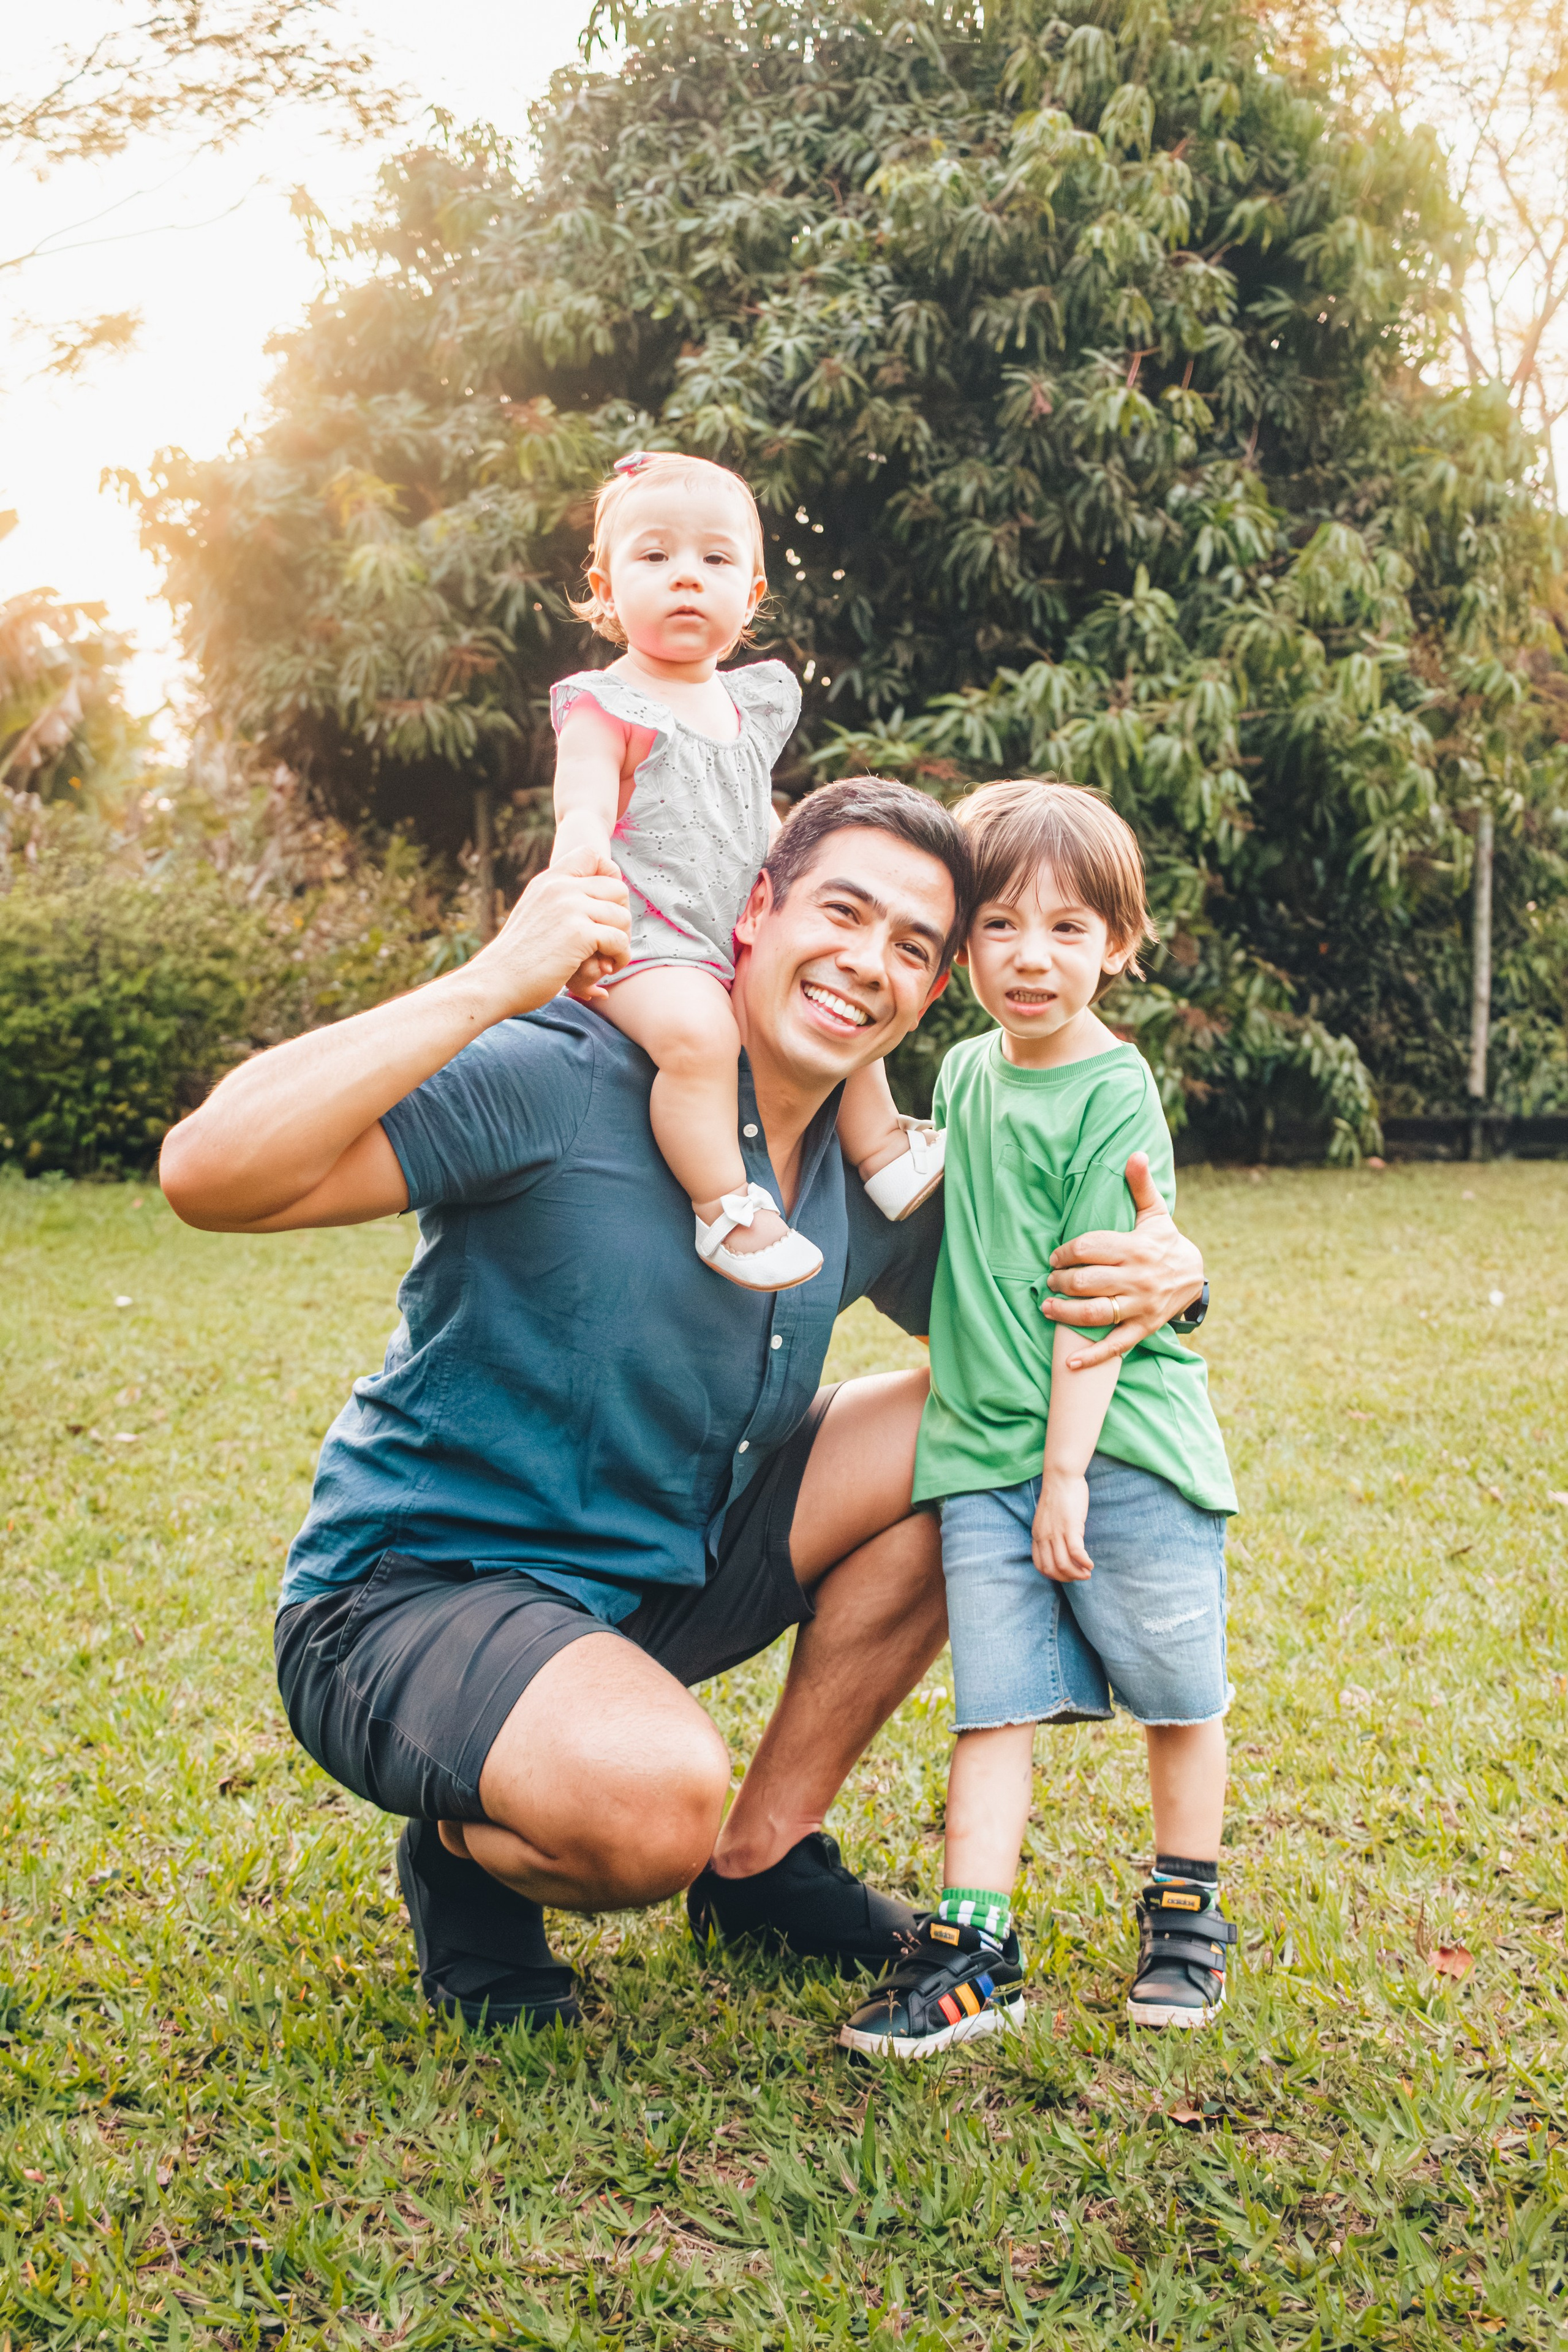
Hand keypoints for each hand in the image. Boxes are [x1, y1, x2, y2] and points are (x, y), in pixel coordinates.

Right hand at [467, 848, 629, 1018]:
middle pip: (617, 888)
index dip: (609, 876)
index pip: (591, 854)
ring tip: (610, 959)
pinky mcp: (579, 933)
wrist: (496, 981)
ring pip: (621, 916)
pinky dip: (620, 957)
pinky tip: (610, 968)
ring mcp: (569, 908)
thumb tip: (593, 907)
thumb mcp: (535, 915)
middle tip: (612, 940)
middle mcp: (560, 888)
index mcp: (549, 881)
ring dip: (622, 941)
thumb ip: (558, 903)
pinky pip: (619, 940)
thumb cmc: (517, 958)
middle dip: (621, 917)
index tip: (606, 906)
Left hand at [1032, 1470, 1091, 1581]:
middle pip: (1051, 1569)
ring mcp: (1056, 1532)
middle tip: (1080, 1577)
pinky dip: (1084, 1563)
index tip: (1066, 1575)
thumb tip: (1061, 1547)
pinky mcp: (1070, 1527)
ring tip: (1087, 1573)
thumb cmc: (1058, 1494)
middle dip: (1067, 1578)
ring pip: (1063, 1565)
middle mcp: (1044, 1536)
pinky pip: (1076, 1553)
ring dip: (1077, 1574)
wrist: (1061, 1476)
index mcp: (1037, 1535)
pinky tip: (1091, 1564)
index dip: (1054, 1575)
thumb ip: (1051, 1533)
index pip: (1040, 1565)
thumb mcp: (1048, 1518)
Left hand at [1039, 1151, 1203, 1370]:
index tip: (1054, 1256)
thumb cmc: (1163, 1243)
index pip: (1090, 1249)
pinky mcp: (1142, 1328)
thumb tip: (1135, 1154)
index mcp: (1136, 1248)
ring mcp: (1139, 1306)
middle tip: (1049, 1281)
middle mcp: (1137, 1279)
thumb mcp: (1155, 1214)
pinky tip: (1070, 1364)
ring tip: (1047, 1308)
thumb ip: (1140, 1187)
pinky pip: (1115, 1345)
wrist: (1195, 1277)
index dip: (1065, 1253)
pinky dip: (1092, 1357)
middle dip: (1061, 1282)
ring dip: (1066, 1313)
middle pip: (1087, 1281)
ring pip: (1095, 1313)